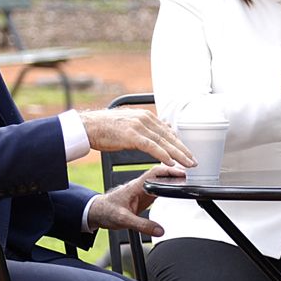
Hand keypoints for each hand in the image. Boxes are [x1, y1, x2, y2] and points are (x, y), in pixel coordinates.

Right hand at [80, 108, 195, 167]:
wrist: (88, 126)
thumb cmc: (105, 127)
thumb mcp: (129, 125)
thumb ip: (144, 128)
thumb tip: (159, 133)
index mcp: (145, 116)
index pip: (167, 131)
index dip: (179, 143)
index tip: (188, 153)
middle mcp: (145, 118)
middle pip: (169, 136)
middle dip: (183, 150)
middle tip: (193, 161)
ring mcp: (139, 126)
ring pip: (163, 142)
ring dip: (178, 154)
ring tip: (187, 163)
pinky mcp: (132, 135)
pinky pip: (151, 146)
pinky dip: (163, 154)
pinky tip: (170, 162)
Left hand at [87, 165, 185, 236]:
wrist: (97, 212)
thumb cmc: (106, 211)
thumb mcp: (124, 220)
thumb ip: (142, 225)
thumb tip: (160, 230)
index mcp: (136, 186)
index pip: (155, 173)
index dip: (169, 171)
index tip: (182, 173)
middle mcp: (141, 185)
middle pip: (161, 173)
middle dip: (176, 172)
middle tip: (191, 174)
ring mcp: (143, 190)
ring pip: (161, 179)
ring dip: (173, 178)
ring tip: (188, 180)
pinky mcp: (144, 196)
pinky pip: (159, 187)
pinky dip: (169, 185)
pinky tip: (176, 187)